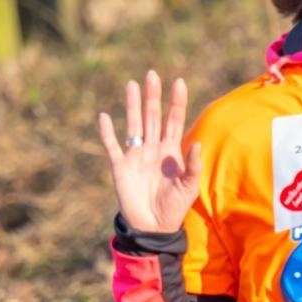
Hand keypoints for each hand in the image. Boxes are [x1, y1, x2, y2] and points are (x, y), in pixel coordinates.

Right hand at [97, 70, 201, 233]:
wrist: (153, 227)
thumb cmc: (174, 208)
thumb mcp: (189, 188)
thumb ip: (193, 166)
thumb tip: (198, 143)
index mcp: (171, 151)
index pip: (175, 120)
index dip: (177, 102)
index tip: (179, 82)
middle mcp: (153, 148)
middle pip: (153, 116)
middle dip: (153, 96)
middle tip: (152, 75)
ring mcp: (136, 156)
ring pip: (134, 124)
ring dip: (132, 106)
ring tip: (131, 85)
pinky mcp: (121, 167)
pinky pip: (112, 146)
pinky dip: (107, 132)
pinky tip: (104, 117)